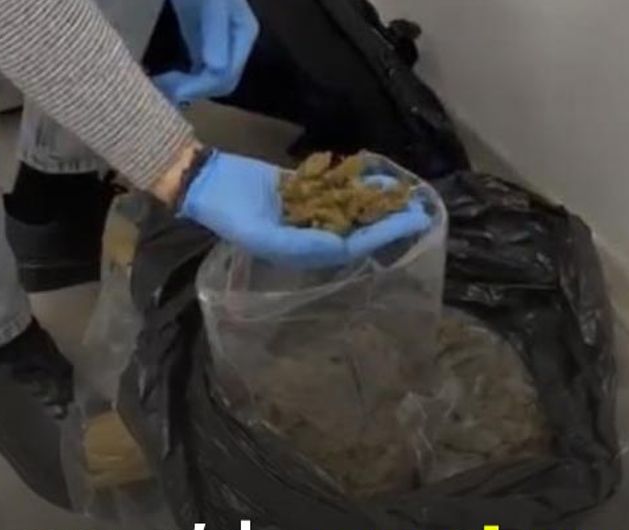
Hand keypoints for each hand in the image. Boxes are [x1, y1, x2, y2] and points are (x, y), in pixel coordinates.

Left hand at [154, 0, 258, 104]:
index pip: (227, 74)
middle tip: (163, 88)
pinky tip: (163, 79)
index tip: (174, 90)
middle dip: (194, 90)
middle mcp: (235, 45)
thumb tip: (215, 68)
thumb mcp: (211, 3)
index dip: (202, 86)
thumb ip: (214, 30)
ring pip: (209, 82)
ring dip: (186, 88)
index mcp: (243, 34)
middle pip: (221, 83)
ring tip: (160, 85)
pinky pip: (197, 73)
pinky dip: (182, 80)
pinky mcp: (202, 44)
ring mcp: (219, 46)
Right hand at [177, 152, 433, 268]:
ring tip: (405, 192)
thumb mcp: (262, 234)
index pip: (352, 247)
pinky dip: (357, 184)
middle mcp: (310, 237)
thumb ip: (302, 243)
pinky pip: (338, 190)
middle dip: (389, 221)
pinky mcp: (305, 191)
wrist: (207, 182)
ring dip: (377, 202)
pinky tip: (378, 177)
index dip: (381, 236)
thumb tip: (340, 246)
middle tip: (420, 209)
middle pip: (358, 230)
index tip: (408, 224)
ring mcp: (308, 214)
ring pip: (352, 210)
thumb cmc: (230, 214)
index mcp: (303, 253)